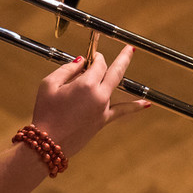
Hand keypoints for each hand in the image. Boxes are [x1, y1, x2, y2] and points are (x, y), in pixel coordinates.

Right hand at [30, 45, 149, 156]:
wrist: (49, 143)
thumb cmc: (46, 112)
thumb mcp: (49, 84)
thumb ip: (67, 69)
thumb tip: (81, 61)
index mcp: (86, 84)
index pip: (99, 64)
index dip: (96, 57)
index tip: (91, 55)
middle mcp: (100, 95)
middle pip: (116, 71)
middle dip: (124, 57)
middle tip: (130, 48)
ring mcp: (104, 108)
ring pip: (114, 87)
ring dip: (114, 76)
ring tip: (127, 61)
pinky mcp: (104, 120)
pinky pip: (122, 111)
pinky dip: (135, 106)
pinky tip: (146, 104)